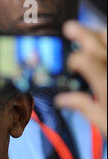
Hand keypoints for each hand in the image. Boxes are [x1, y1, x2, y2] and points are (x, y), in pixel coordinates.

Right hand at [55, 21, 106, 136]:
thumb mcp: (104, 123)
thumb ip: (84, 107)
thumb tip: (62, 99)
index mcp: (106, 87)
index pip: (86, 63)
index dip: (75, 59)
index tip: (69, 64)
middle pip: (99, 47)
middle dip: (83, 35)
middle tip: (70, 28)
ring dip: (99, 35)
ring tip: (89, 32)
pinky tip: (103, 44)